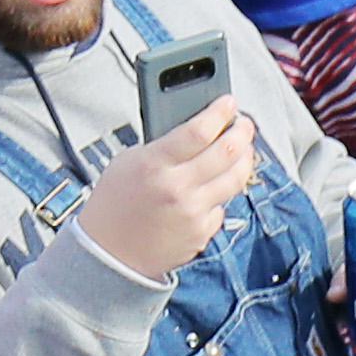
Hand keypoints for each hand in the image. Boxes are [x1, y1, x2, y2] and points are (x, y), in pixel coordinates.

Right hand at [74, 93, 254, 283]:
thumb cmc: (116, 203)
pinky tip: (215, 184)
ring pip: (236, 179)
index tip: (229, 102)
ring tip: (243, 148)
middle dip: (242, 132)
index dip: (220, 112)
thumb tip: (198, 128)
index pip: (199, 131)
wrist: (110, 253)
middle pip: (227, 152)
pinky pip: (223, 204)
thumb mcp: (129, 161)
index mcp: (154, 164)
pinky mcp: (203, 232)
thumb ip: (162, 145)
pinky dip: (222, 192)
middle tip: (244, 123)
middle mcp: (178, 188)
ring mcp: (194, 212)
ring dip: (245, 158)